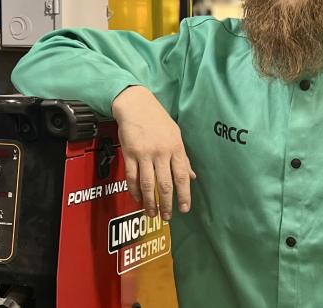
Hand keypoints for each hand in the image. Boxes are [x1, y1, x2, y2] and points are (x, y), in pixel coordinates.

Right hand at [112, 86, 195, 219]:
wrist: (136, 104)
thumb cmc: (157, 119)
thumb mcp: (175, 135)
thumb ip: (183, 158)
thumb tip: (192, 177)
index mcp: (176, 148)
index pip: (182, 177)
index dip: (184, 195)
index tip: (184, 209)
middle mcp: (161, 152)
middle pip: (165, 184)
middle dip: (166, 204)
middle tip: (166, 217)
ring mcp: (145, 153)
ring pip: (148, 184)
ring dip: (150, 202)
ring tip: (151, 213)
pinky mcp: (130, 153)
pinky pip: (132, 177)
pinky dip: (135, 191)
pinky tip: (137, 199)